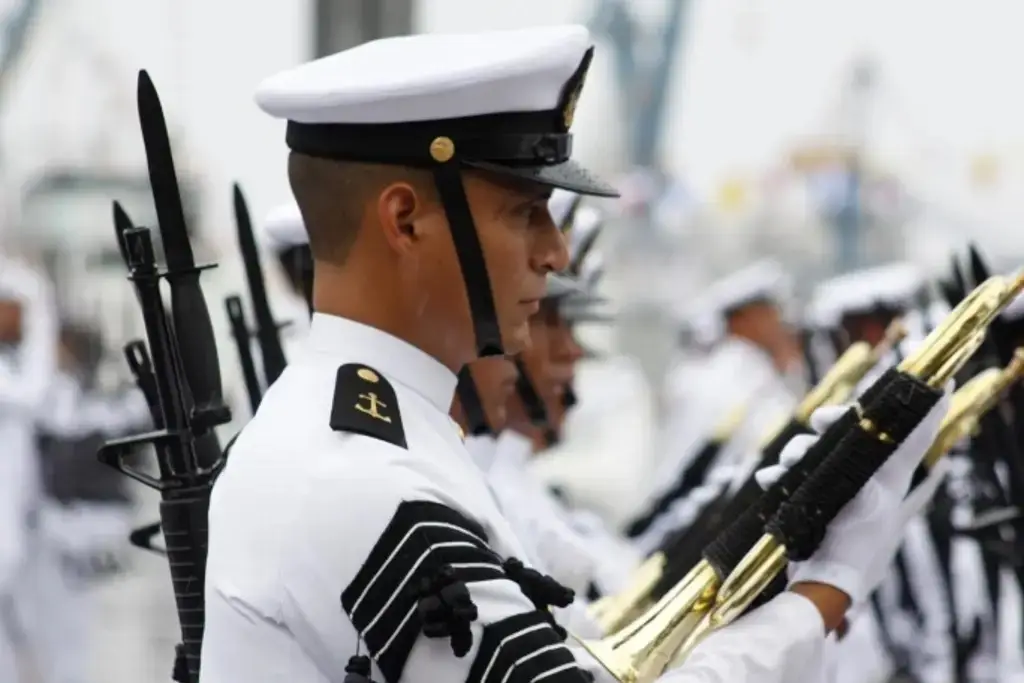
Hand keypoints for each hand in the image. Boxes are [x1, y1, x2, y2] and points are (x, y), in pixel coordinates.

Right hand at [756, 386, 951, 603]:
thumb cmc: (858, 547)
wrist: (829, 585)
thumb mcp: (871, 504)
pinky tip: (769, 480)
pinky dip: (778, 474)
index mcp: (888, 477)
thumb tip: (869, 436)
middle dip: (829, 422)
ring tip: (785, 466)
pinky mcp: (811, 501)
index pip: (909, 433)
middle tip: (819, 421)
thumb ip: (872, 468)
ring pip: (814, 451)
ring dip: (797, 451)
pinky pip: (791, 476)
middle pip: (849, 433)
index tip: (912, 383)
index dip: (915, 407)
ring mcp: (836, 489)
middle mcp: (864, 478)